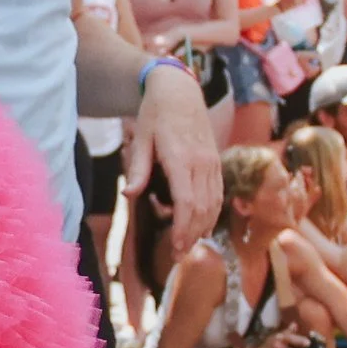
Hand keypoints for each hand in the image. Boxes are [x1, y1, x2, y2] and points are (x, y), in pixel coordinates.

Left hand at [128, 63, 222, 250]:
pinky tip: (203, 226)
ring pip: (213, 202)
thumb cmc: (155, 114)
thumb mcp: (140, 138)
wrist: (180, 90)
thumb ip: (137, 168)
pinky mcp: (215, 161)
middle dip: (192, 235)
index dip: (184, 228)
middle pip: (202, 207)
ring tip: (188, 246)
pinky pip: (218, 192)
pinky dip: (212, 212)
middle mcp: (202, 162)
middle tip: (178, 257)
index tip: (176, 247)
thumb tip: (128, 195)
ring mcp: (212, 162)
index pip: (187, 201)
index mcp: (181, 157)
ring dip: (203, 227)